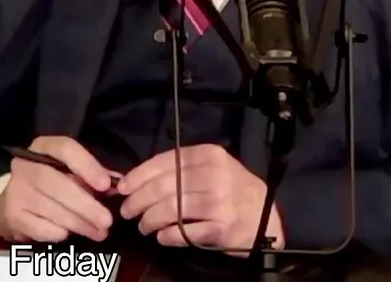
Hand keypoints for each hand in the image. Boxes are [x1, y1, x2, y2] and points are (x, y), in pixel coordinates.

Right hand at [0, 136, 114, 242]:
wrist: (14, 204)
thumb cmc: (51, 184)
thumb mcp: (70, 172)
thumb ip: (93, 176)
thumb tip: (117, 185)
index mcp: (42, 147)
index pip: (65, 148)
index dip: (87, 166)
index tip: (106, 185)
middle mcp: (24, 166)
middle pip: (57, 183)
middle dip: (86, 204)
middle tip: (107, 220)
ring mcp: (16, 191)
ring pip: (51, 209)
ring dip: (79, 224)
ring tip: (100, 232)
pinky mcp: (12, 215)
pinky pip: (42, 228)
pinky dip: (60, 233)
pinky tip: (71, 234)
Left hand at [116, 144, 283, 253]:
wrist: (268, 217)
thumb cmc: (234, 189)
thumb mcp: (213, 167)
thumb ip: (181, 168)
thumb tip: (137, 177)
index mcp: (207, 155)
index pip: (163, 162)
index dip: (138, 176)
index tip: (122, 188)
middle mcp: (213, 175)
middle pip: (162, 187)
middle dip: (138, 200)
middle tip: (127, 211)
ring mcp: (218, 201)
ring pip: (169, 209)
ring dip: (149, 220)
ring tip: (143, 226)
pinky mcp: (221, 227)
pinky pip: (184, 231)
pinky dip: (167, 235)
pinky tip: (161, 236)